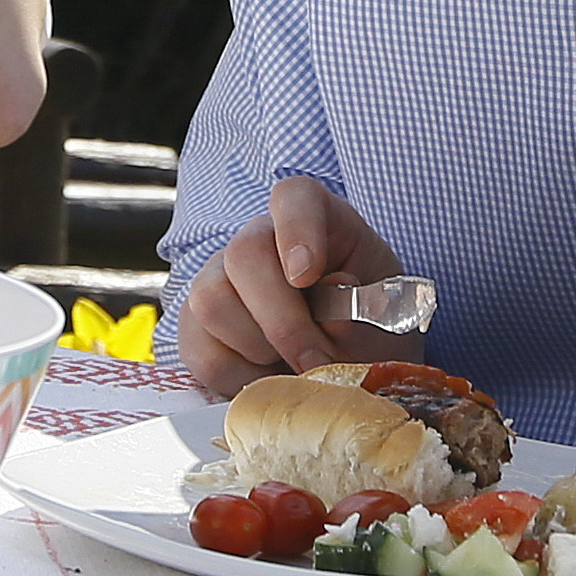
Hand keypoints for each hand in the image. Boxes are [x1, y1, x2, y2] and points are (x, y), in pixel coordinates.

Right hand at [176, 175, 422, 395]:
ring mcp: (219, 277)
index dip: (297, 229)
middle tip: (314, 360)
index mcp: (316, 219)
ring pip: (212, 302)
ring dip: (259, 349)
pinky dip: (237, 377)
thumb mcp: (381, 319)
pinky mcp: (195, 323)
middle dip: (281, 320)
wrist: (344, 365)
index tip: (308, 275)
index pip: (294, 197)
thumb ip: (362, 310)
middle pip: (244, 254)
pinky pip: (200, 349)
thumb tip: (334, 307)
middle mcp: (259, 238)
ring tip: (293, 367)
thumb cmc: (366, 328)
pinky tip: (267, 378)